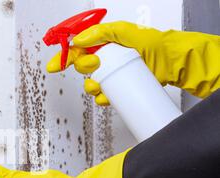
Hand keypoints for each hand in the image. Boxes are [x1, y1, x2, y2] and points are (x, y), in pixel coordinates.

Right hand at [47, 21, 219, 104]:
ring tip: (103, 82)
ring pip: (90, 85)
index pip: (75, 50)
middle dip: (84, 68)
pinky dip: (102, 99)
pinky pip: (101, 98)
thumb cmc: (152, 43)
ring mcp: (110, 75)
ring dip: (91, 86)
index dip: (62, 58)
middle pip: (80, 68)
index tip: (55, 66)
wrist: (170, 62)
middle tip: (96, 63)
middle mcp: (104, 59)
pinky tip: (108, 95)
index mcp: (101, 43)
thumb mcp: (125, 31)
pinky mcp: (117, 89)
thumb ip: (101, 32)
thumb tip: (80, 40)